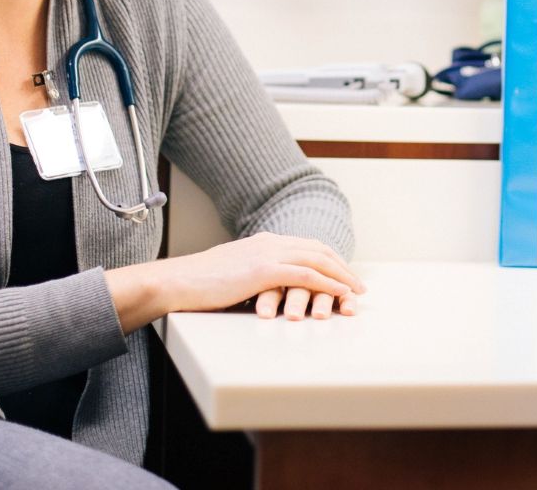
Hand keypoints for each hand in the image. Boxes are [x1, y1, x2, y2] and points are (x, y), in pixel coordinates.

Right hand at [106, 232, 362, 331]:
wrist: (178, 281)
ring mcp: (268, 254)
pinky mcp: (264, 270)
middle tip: (358, 286)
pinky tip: (339, 294)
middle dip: (342, 268)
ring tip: (356, 293)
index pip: (306, 246)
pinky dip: (327, 284)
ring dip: (341, 277)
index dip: (329, 260)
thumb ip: (254, 276)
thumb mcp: (233, 275)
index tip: (343, 274)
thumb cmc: (199, 284)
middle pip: (318, 251)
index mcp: (264, 241)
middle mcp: (270, 242)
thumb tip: (267, 290)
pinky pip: (306, 276)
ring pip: (317, 261)